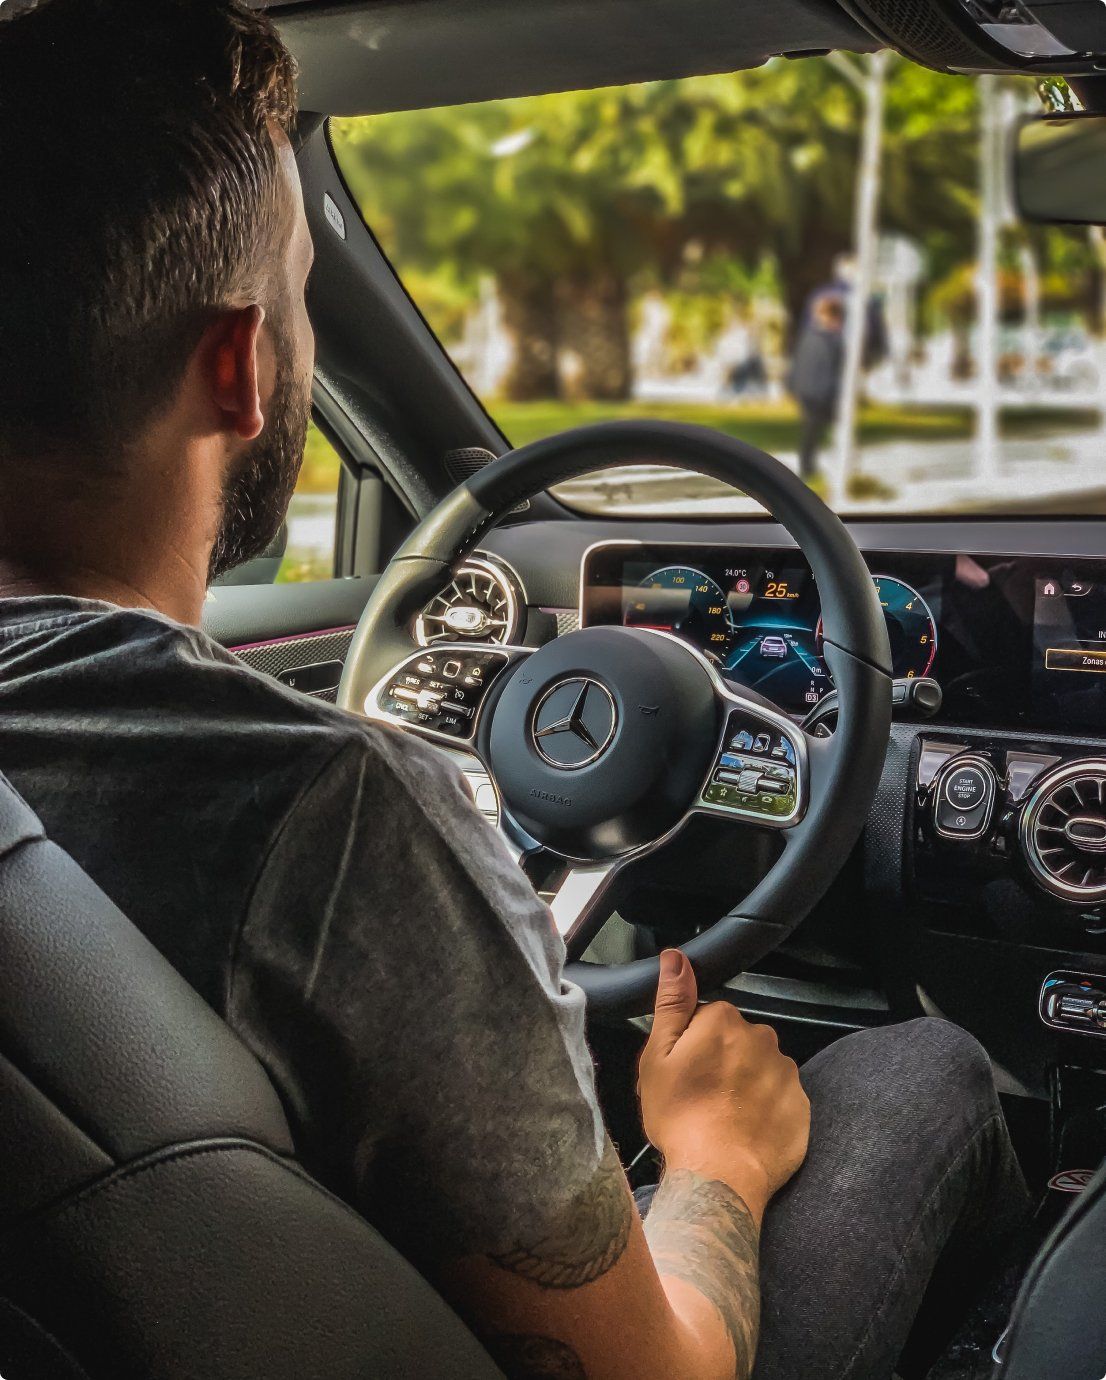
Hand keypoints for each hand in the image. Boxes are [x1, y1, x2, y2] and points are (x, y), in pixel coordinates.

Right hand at [637, 949, 809, 1220]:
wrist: (719, 1176)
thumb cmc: (681, 1117)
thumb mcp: (657, 1057)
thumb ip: (671, 1002)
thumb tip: (676, 957)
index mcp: (723, 1020)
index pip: (708, 1017)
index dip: (693, 1044)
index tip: (684, 1071)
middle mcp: (762, 1037)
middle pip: (738, 1040)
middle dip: (723, 1060)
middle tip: (700, 1096)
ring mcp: (785, 1072)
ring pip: (760, 1068)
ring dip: (746, 1084)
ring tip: (723, 1117)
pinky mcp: (801, 1106)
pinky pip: (780, 1097)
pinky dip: (766, 1109)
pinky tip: (746, 1130)